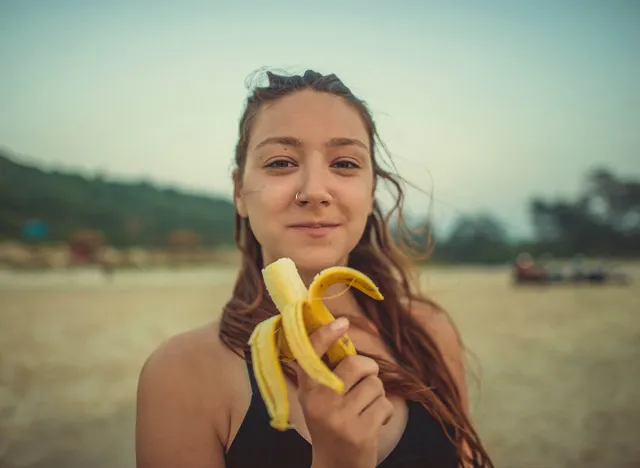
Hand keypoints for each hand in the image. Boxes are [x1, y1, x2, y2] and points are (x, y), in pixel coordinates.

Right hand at [296, 318, 393, 467]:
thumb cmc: (331, 425)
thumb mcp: (318, 400)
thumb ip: (326, 372)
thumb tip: (341, 331)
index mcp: (307, 391)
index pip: (311, 356)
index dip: (326, 336)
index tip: (341, 322)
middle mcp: (319, 403)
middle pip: (356, 364)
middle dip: (370, 369)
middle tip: (367, 380)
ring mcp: (340, 419)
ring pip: (375, 385)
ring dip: (377, 396)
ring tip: (365, 411)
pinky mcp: (361, 433)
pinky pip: (385, 405)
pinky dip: (385, 413)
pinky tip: (373, 424)